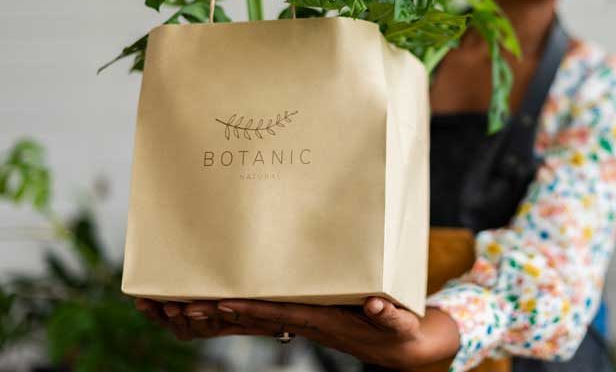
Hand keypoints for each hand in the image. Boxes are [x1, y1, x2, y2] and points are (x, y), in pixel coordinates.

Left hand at [137, 296, 459, 368]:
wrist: (398, 345)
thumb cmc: (398, 331)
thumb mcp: (399, 323)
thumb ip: (388, 315)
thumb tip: (374, 305)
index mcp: (324, 321)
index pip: (281, 314)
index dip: (251, 310)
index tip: (223, 304)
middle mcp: (308, 321)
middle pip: (259, 316)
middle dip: (224, 312)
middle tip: (187, 305)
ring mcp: (306, 318)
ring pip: (260, 314)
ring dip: (228, 310)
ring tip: (193, 302)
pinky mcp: (310, 313)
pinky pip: (272, 310)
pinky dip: (247, 307)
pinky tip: (229, 299)